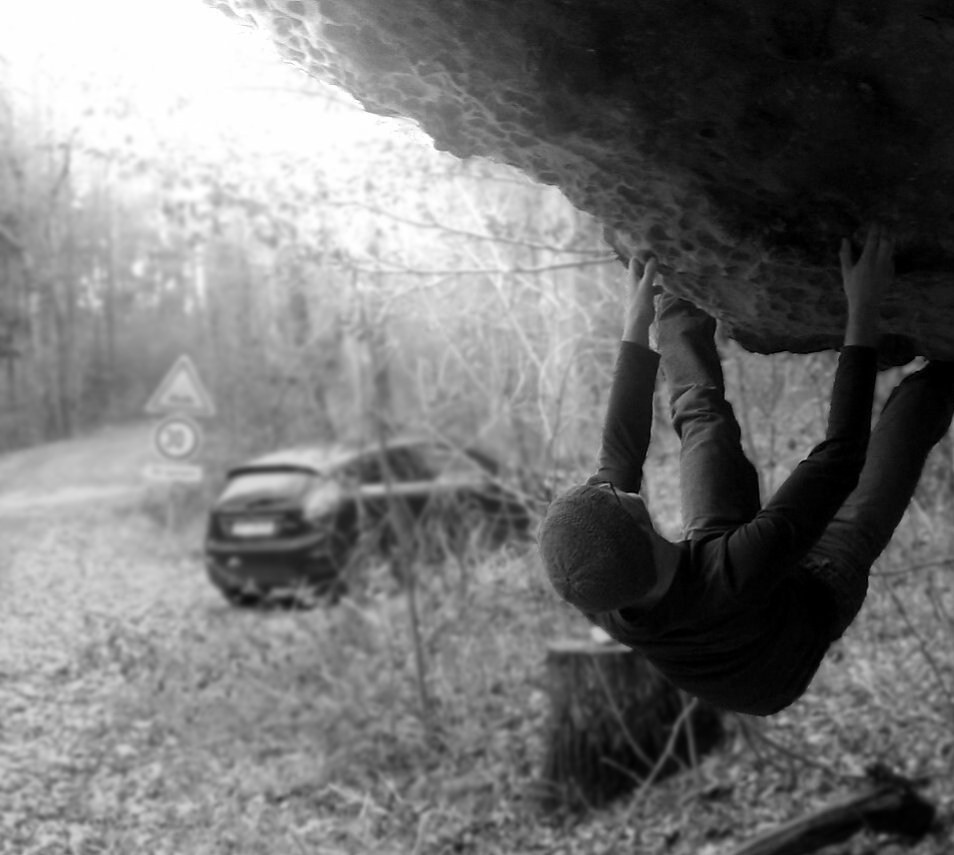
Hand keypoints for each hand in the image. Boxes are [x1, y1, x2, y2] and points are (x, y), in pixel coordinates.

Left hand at [622, 257, 657, 344]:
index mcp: (633, 277)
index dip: (641, 255)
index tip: (652, 249)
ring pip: (648, 278)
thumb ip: (650, 271)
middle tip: (661, 258)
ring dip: (655, 275)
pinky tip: (664, 288)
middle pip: (641, 268)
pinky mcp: (645, 297)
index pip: (634, 261)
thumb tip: (653, 258)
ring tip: (666, 270)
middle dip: (650, 264)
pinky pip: (652, 288)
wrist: (638, 321)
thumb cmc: (640, 302)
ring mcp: (640, 289)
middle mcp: (635, 281)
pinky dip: (657, 287)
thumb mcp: (646, 285)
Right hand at [839, 225, 893, 346]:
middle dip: (885, 232)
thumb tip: (844, 239)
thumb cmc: (852, 288)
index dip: (874, 229)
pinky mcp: (891, 273)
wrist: (866, 304)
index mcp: (866, 260)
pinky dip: (889, 253)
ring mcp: (886, 268)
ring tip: (887, 235)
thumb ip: (845, 254)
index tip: (874, 223)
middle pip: (886, 241)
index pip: (873, 240)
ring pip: (891, 249)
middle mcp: (879, 262)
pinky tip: (885, 252)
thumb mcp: (846, 271)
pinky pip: (891, 259)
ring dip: (889, 240)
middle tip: (883, 226)